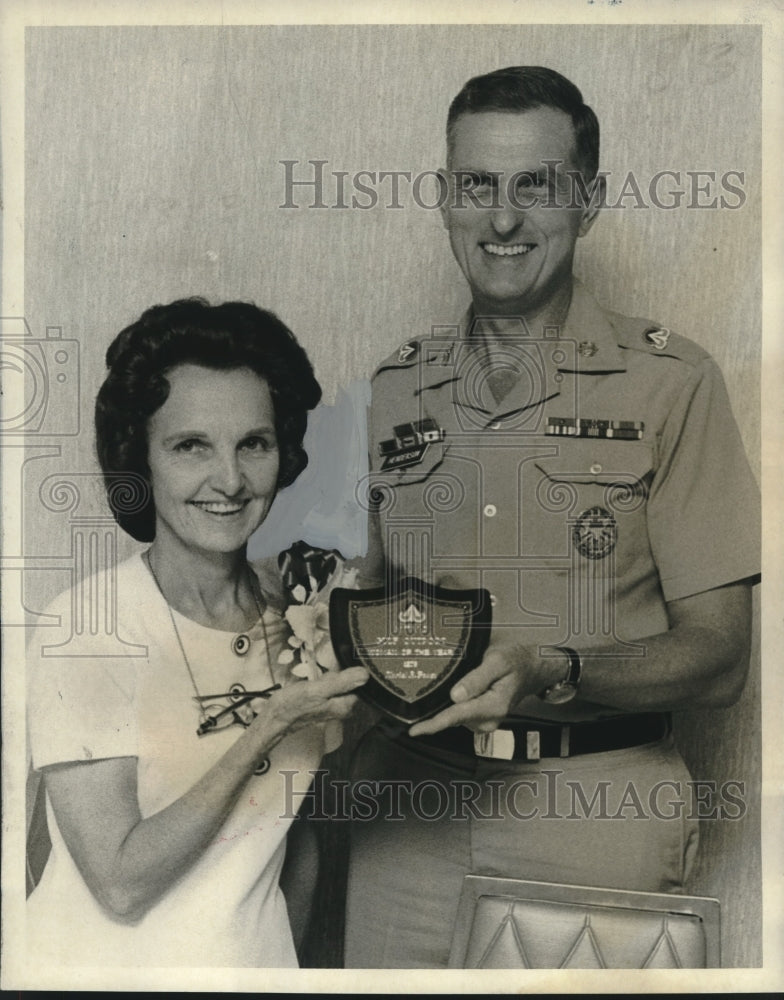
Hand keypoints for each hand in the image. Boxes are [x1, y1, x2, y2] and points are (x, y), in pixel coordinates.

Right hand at [252, 667, 367, 745]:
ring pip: (337, 683)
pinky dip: (322, 682)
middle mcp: (342, 708)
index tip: (336, 670)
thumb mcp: (318, 690)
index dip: (348, 671)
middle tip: (321, 679)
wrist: (274, 718)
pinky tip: (313, 684)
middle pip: (348, 682)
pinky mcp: (323, 704)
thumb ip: (342, 682)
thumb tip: (365, 674)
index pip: (359, 682)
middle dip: (336, 674)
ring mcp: (332, 706)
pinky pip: (328, 687)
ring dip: (328, 678)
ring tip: (315, 682)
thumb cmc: (293, 705)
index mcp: (346, 706)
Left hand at [408, 643, 547, 737]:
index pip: (457, 716)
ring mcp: (485, 721)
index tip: (414, 731)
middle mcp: (489, 719)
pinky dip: (454, 705)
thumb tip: (456, 696)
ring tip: (455, 680)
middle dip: (437, 708)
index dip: (433, 725)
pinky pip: (461, 714)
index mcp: (493, 706)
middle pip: (452, 717)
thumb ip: (476, 679)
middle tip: (428, 687)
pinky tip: (458, 691)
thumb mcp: (497, 661)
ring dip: (447, 704)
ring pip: (455, 715)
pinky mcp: (481, 719)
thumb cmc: (516, 661)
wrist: (532, 668)